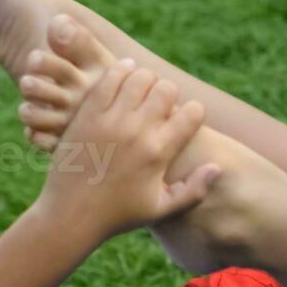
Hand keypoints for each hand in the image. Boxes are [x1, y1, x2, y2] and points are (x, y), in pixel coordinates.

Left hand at [37, 60, 219, 240]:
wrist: (70, 214)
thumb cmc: (117, 215)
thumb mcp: (159, 209)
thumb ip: (193, 191)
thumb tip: (216, 167)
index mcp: (159, 152)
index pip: (193, 113)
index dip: (194, 113)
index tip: (183, 121)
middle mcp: (138, 132)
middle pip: (167, 88)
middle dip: (168, 94)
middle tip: (158, 105)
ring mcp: (111, 120)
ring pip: (140, 77)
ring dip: (145, 80)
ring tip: (141, 92)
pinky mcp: (87, 114)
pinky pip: (109, 79)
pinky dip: (120, 71)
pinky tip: (123, 77)